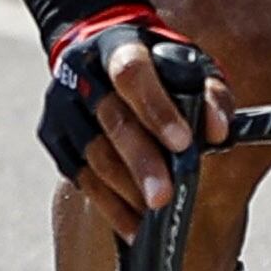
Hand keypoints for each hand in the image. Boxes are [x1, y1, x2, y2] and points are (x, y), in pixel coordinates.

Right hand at [39, 7, 227, 233]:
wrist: (97, 52)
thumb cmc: (155, 66)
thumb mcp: (187, 63)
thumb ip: (210, 92)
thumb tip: (218, 132)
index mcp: (119, 46)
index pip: (133, 74)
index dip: (157, 109)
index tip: (183, 143)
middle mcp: (83, 72)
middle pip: (113, 122)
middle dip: (142, 163)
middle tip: (165, 198)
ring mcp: (62, 104)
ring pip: (93, 155)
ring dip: (126, 189)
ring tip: (155, 214)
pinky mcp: (52, 133)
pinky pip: (80, 176)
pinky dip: (108, 204)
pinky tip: (133, 224)